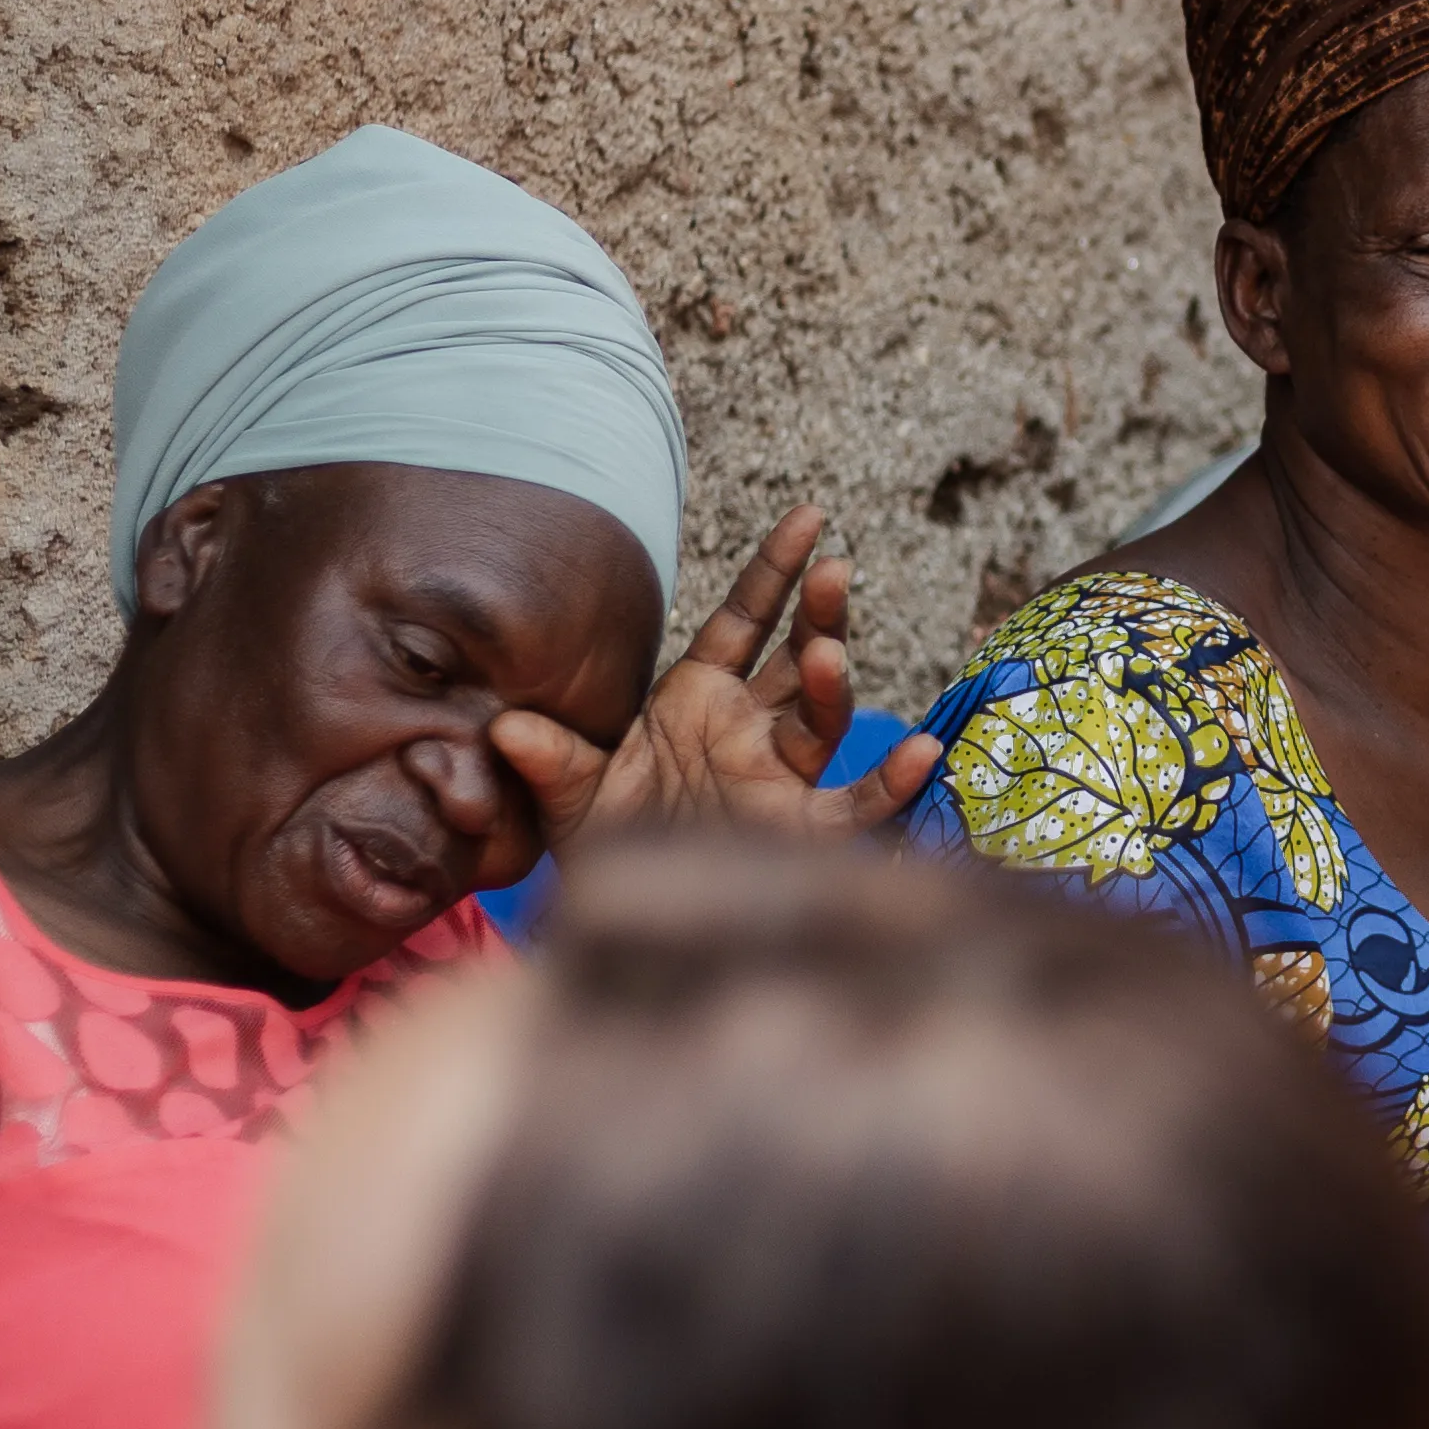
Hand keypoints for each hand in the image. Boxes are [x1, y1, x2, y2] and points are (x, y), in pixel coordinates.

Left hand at [503, 506, 938, 847]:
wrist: (619, 909)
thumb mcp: (567, 794)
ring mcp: (777, 775)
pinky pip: (853, 806)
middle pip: (794, 657)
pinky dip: (889, 783)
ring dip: (828, 684)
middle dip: (816, 613)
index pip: (745, 618)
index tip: (809, 519)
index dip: (775, 570)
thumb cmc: (602, 838)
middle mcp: (747, 727)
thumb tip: (508, 727)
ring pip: (819, 719)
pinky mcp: (796, 830)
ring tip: (824, 655)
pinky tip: (920, 754)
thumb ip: (548, 757)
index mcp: (698, 697)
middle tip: (833, 570)